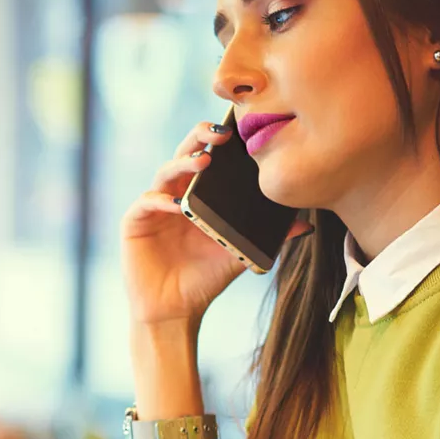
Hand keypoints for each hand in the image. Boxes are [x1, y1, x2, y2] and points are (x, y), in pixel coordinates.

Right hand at [121, 122, 309, 326]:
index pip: (207, 157)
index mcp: (197, 196)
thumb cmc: (205, 278)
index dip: (218, 140)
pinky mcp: (135, 223)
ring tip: (204, 161)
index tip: (240, 128)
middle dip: (199, 138)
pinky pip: (145, 203)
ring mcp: (153, 207)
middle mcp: (173, 195)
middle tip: (220, 132)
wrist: (177, 310)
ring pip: (164, 173)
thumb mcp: (239, 253)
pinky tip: (176, 204)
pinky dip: (160, 201)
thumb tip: (305, 224)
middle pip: (184, 155)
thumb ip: (267, 237)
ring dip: (183, 164)